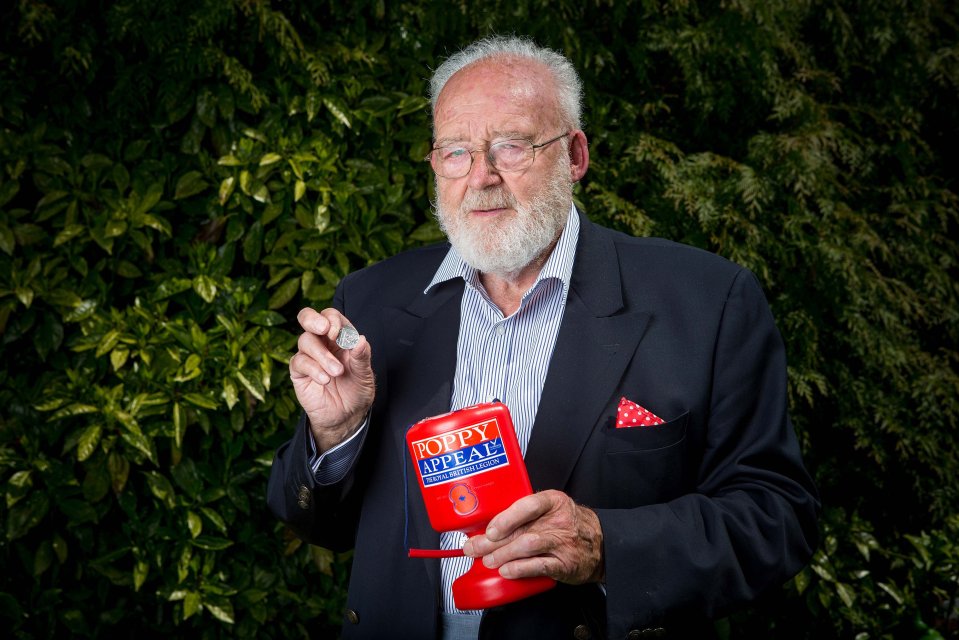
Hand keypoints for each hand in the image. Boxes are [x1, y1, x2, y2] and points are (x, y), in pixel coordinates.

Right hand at [290, 307, 374, 451]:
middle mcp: (322, 343)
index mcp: (340, 338)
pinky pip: (299, 362)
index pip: (331, 316)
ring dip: (322, 355)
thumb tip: (360, 339)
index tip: (339, 334)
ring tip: (337, 372)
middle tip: (324, 329)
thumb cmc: (356, 392)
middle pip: (307, 318)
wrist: (346, 417)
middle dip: (313, 319)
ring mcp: (309, 357)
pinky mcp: (299, 372)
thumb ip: (362, 357)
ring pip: (305, 341)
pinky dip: (313, 369)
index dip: (334, 320)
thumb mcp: (365, 375)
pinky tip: (325, 380)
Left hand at [462, 489, 603, 584]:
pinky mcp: (565, 564)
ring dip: (504, 554)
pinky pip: (540, 566)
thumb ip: (525, 514)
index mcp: (553, 502)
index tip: (490, 529)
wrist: (601, 543)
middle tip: (475, 548)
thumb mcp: (551, 510)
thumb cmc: (568, 525)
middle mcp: (559, 520)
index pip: (528, 505)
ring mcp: (563, 543)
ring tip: (488, 560)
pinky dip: (521, 569)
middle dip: (493, 541)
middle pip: (522, 530)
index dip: (506, 518)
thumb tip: (487, 527)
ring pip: (529, 546)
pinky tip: (507, 571)